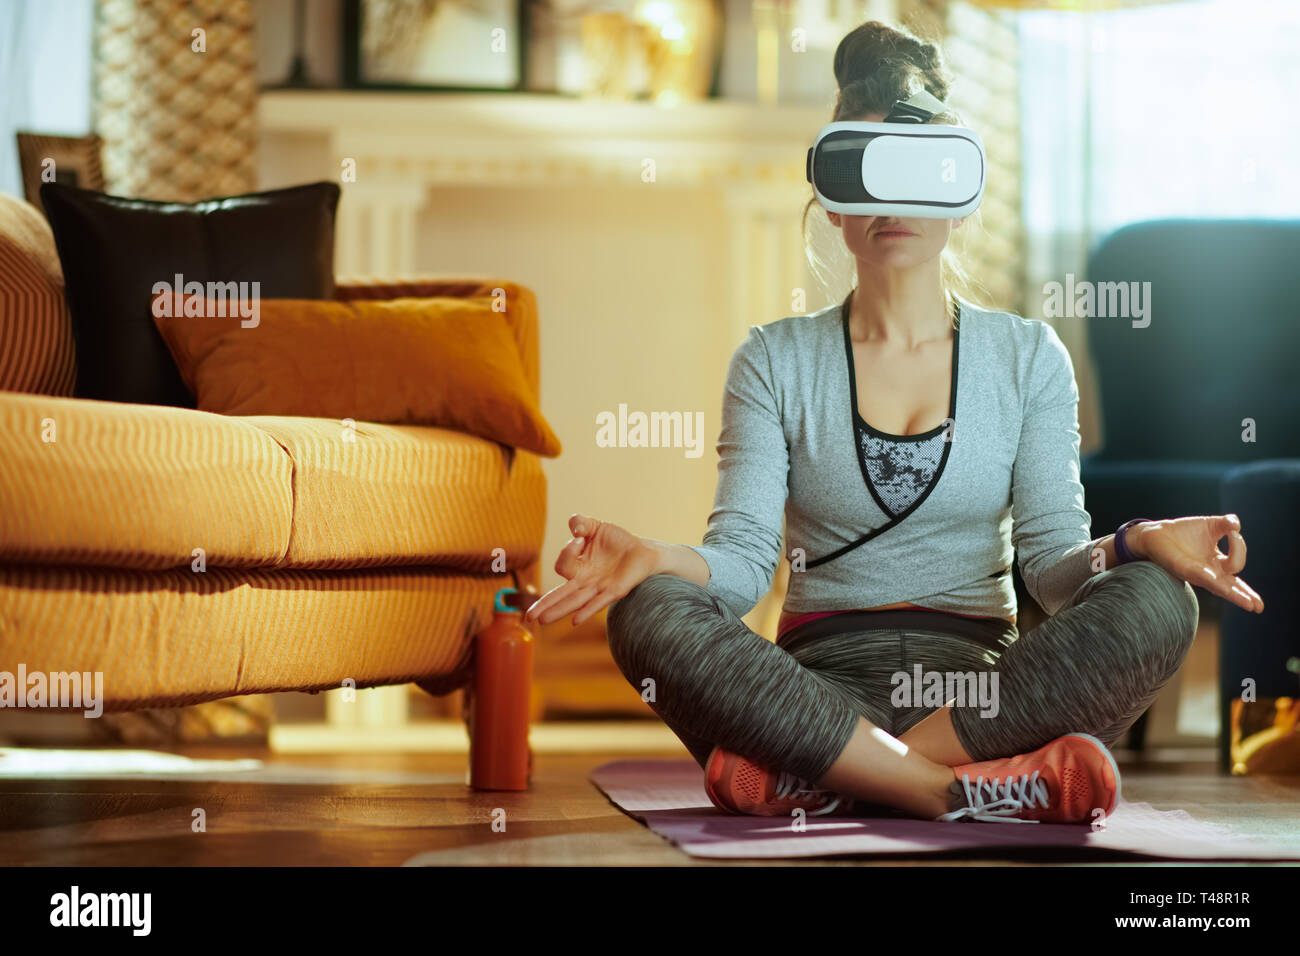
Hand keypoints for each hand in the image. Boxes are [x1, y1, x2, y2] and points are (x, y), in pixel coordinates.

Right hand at [524, 513, 657, 626]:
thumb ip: (581, 523)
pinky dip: (587, 611)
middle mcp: (585, 580)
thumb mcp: (596, 527)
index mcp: (578, 566)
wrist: (642, 550)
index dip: (568, 551)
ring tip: (541, 621)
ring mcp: (598, 588)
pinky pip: (598, 603)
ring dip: (558, 610)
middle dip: (544, 604)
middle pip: (560, 594)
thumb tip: (575, 528)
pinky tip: (575, 621)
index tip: (580, 537)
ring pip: (574, 601)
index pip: (563, 566)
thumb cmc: (616, 541)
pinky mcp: (615, 591)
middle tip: (529, 617)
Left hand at [1130, 515, 1263, 612]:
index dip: (1240, 550)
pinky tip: (1214, 578)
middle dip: (1245, 595)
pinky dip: (1208, 577)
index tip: (1233, 532)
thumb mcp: (1211, 525)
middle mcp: (1209, 572)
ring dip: (1233, 594)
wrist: (1156, 533)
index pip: (1237, 567)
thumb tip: (1236, 524)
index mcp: (1217, 563)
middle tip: (1258, 607)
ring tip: (1249, 604)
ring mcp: (1196, 573)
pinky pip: (1198, 575)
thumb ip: (1226, 524)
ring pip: (1218, 586)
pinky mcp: (1182, 568)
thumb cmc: (1185, 532)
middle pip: (1231, 587)